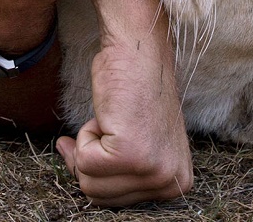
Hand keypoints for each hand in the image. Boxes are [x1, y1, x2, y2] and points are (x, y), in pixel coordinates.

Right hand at [56, 25, 192, 205]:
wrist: (139, 51)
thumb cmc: (135, 90)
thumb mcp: (137, 142)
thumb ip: (119, 169)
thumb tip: (73, 168)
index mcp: (178, 182)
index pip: (119, 201)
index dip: (102, 172)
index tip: (107, 142)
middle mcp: (171, 181)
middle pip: (101, 197)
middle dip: (93, 159)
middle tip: (108, 127)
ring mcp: (153, 169)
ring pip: (89, 183)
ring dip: (88, 147)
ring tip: (112, 121)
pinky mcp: (130, 154)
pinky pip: (84, 161)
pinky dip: (85, 135)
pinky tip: (108, 115)